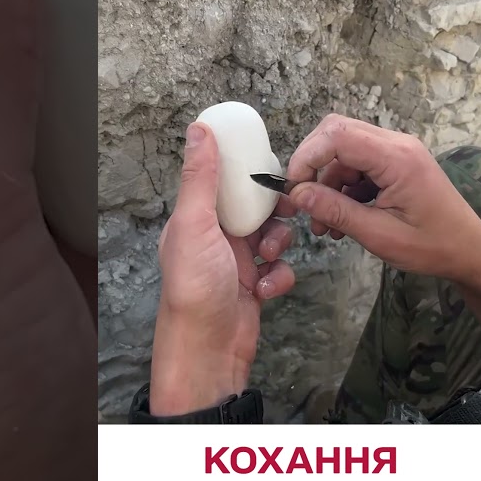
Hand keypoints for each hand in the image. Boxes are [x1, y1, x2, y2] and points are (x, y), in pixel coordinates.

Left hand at [149, 123, 296, 414]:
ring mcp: (235, 263)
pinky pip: (279, 268)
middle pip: (253, 207)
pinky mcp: (254, 286)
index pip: (223, 181)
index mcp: (194, 219)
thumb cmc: (195, 290)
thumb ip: (200, 178)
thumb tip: (198, 130)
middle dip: (272, 211)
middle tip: (286, 211)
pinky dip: (279, 275)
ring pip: (272, 236)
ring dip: (278, 243)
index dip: (246, 171)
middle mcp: (214, 238)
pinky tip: (267, 288)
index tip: (270, 165)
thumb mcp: (195, 225)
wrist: (209, 351)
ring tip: (269, 256)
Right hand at [278, 114, 480, 300]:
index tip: (293, 189)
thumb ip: (335, 211)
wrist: (468, 251)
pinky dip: (343, 188)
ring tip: (323, 224)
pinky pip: (359, 164)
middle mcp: (397, 144)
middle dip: (313, 166)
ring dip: (328, 184)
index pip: (337, 135)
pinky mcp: (397, 163)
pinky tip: (340, 219)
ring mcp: (398, 151)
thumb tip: (297, 195)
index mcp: (397, 157)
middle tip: (303, 201)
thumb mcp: (378, 234)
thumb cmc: (431, 246)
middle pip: (338, 133)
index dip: (307, 157)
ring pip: (345, 151)